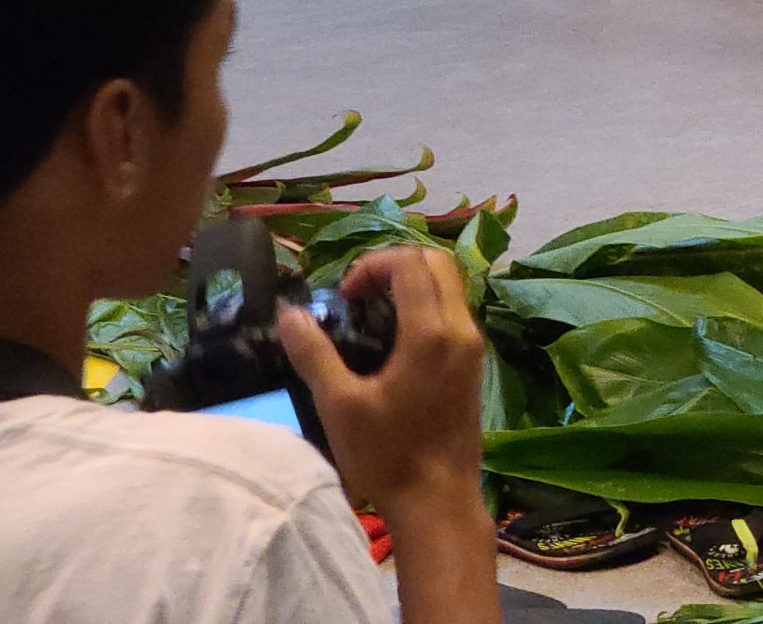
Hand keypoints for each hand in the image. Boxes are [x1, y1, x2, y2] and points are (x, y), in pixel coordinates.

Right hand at [279, 246, 486, 513]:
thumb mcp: (339, 405)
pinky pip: (454, 311)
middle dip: (394, 264)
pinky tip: (392, 336)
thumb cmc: (387, 455)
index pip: (410, 263)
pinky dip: (426, 304)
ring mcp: (473, 346)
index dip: (372, 264)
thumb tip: (289, 313)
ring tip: (370, 312)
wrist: (437, 499)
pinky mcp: (473, 363)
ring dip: (412, 283)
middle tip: (357, 292)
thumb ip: (314, 354)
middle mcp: (461, 329)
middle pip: (437, 263)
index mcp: (432, 332)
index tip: (343, 294)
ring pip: (450, 285)